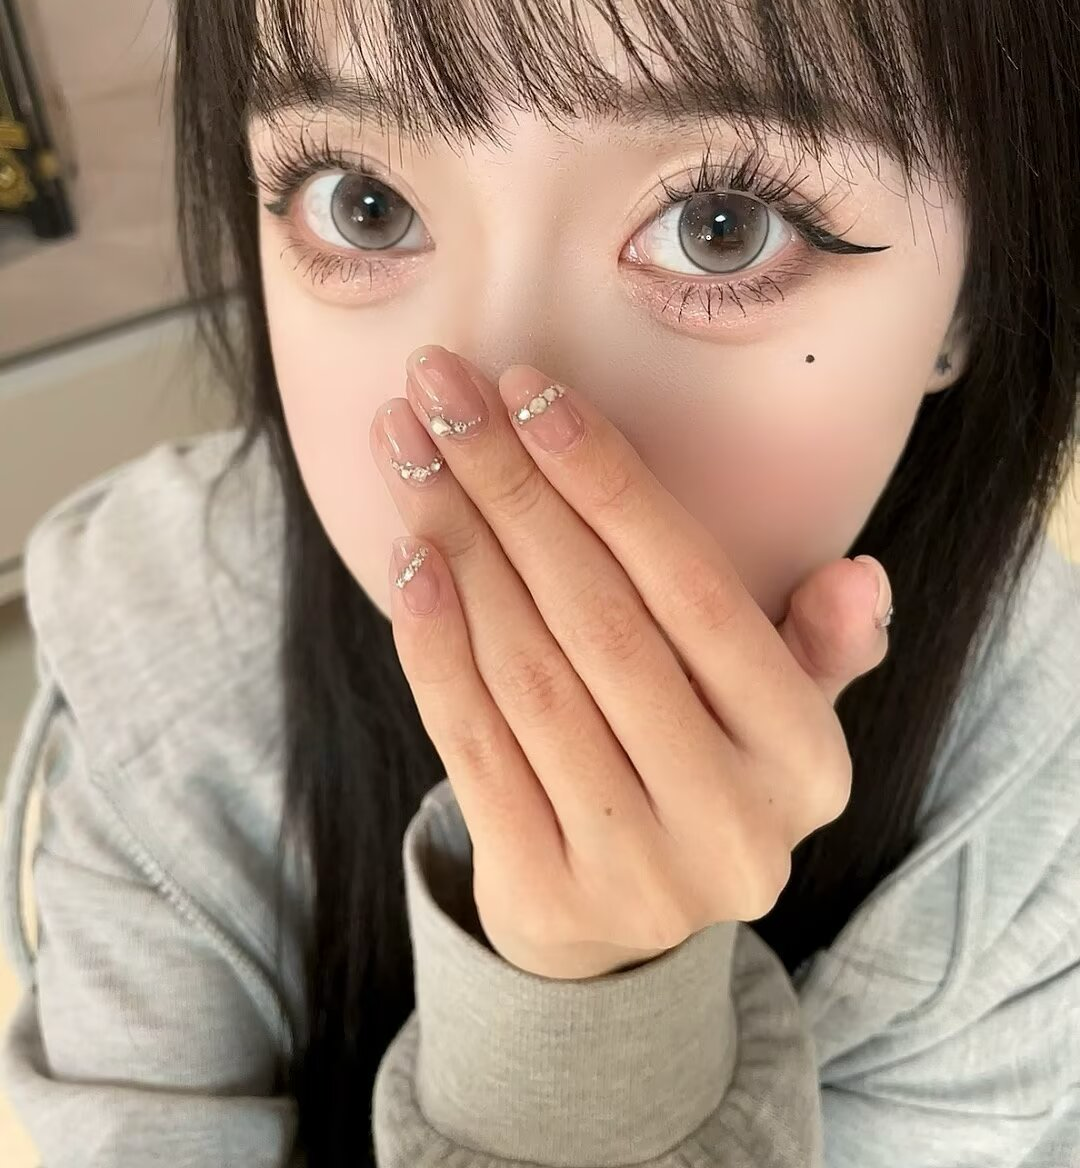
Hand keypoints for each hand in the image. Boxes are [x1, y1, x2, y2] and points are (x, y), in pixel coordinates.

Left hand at [368, 345, 892, 980]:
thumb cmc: (692, 769)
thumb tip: (860, 577)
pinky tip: (407, 557)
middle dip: (512, 488)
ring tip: (409, 452)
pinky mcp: (548, 895)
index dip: (609, 485)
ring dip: (459, 544)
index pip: (696, 591)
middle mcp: (734, 819)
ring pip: (529, 671)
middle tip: (443, 392)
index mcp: (805, 755)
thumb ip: (818, 646)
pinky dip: (433, 642)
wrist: (618, 935)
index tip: (532, 391)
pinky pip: (473, 742)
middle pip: (600, 619)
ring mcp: (640, 870)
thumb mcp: (776, 715)